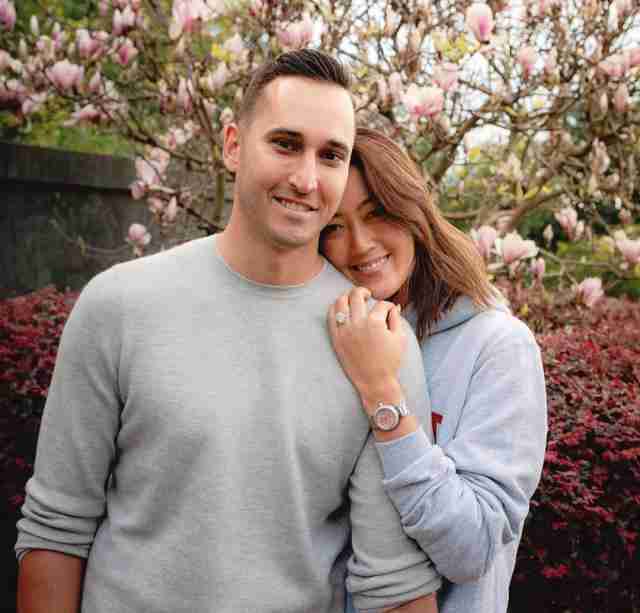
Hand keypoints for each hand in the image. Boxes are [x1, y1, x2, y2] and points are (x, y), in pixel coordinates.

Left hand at [328, 287, 406, 410]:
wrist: (374, 382)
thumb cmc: (390, 361)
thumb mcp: (400, 339)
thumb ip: (396, 319)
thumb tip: (394, 306)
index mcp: (376, 322)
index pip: (382, 304)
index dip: (388, 306)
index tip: (389, 310)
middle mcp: (358, 323)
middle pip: (357, 295)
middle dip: (364, 292)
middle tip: (367, 295)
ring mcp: (345, 330)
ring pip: (340, 302)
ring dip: (347, 296)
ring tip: (352, 300)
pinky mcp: (336, 338)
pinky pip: (331, 316)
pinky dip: (335, 308)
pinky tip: (342, 309)